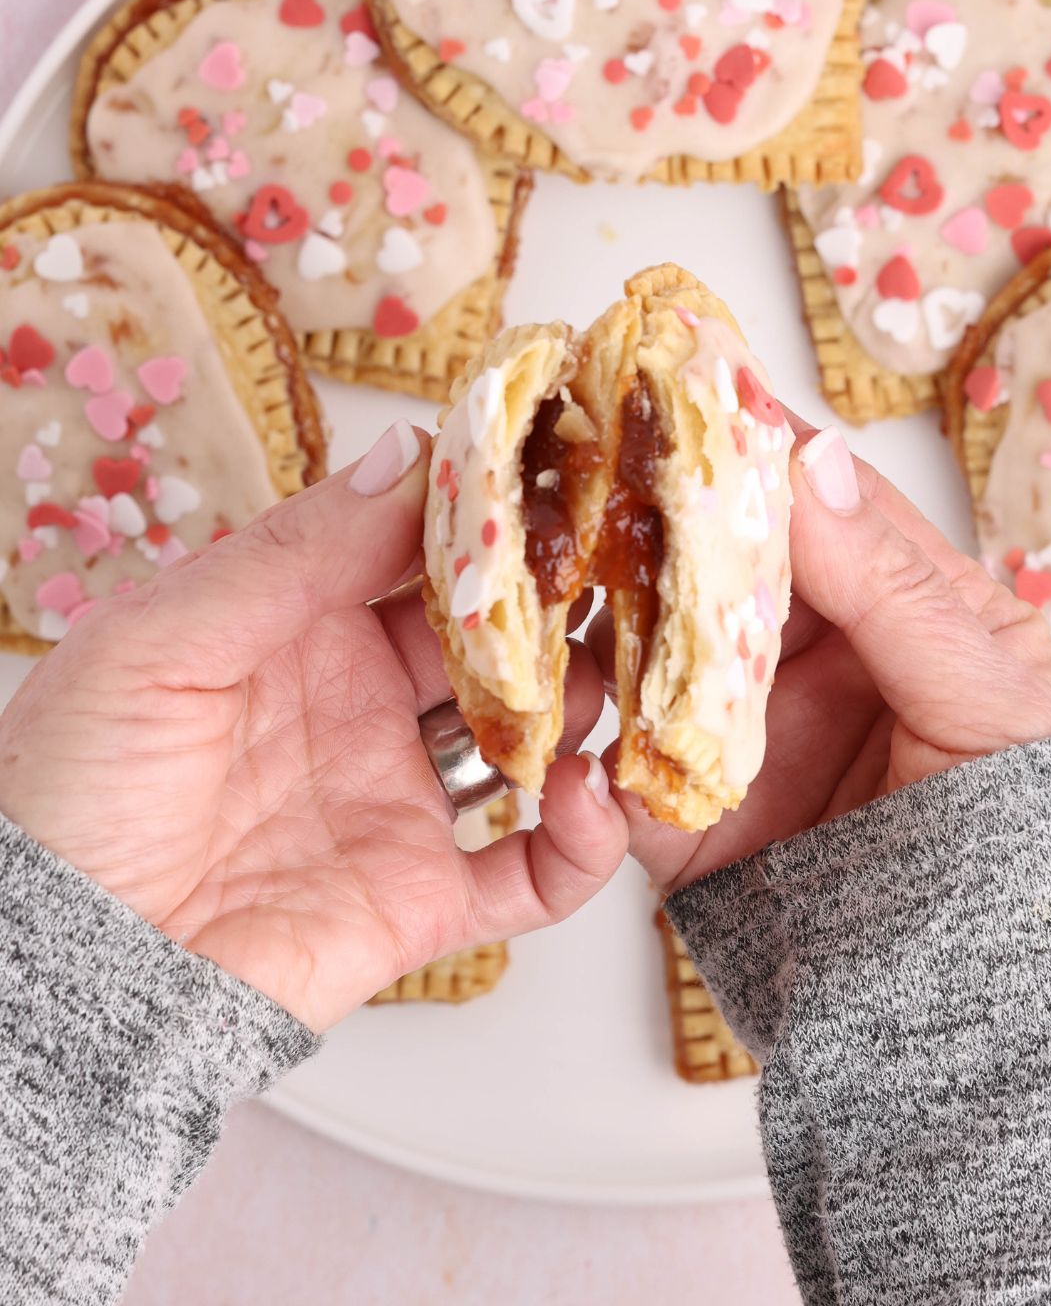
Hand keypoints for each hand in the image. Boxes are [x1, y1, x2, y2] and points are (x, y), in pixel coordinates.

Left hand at [0, 421, 626, 1031]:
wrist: (57, 968)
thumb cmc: (71, 795)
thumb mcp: (159, 644)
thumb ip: (289, 555)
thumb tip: (406, 457)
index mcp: (296, 627)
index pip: (415, 551)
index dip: (485, 515)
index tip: (557, 473)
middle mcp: (361, 704)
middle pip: (489, 639)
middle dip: (554, 602)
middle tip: (620, 564)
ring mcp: (397, 798)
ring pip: (530, 738)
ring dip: (582, 704)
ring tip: (618, 672)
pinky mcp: (422, 897)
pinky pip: (529, 873)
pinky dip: (582, 839)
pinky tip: (588, 793)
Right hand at [589, 417, 1050, 896]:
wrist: (990, 1014)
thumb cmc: (1028, 841)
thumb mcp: (988, 697)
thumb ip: (892, 586)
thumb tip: (809, 462)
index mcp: (898, 611)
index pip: (817, 507)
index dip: (756, 451)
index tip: (688, 391)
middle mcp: (811, 661)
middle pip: (718, 573)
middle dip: (656, 525)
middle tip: (590, 471)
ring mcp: (746, 736)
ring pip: (653, 656)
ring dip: (601, 620)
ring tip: (548, 575)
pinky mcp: (690, 820)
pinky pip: (620, 772)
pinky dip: (581, 742)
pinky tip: (556, 706)